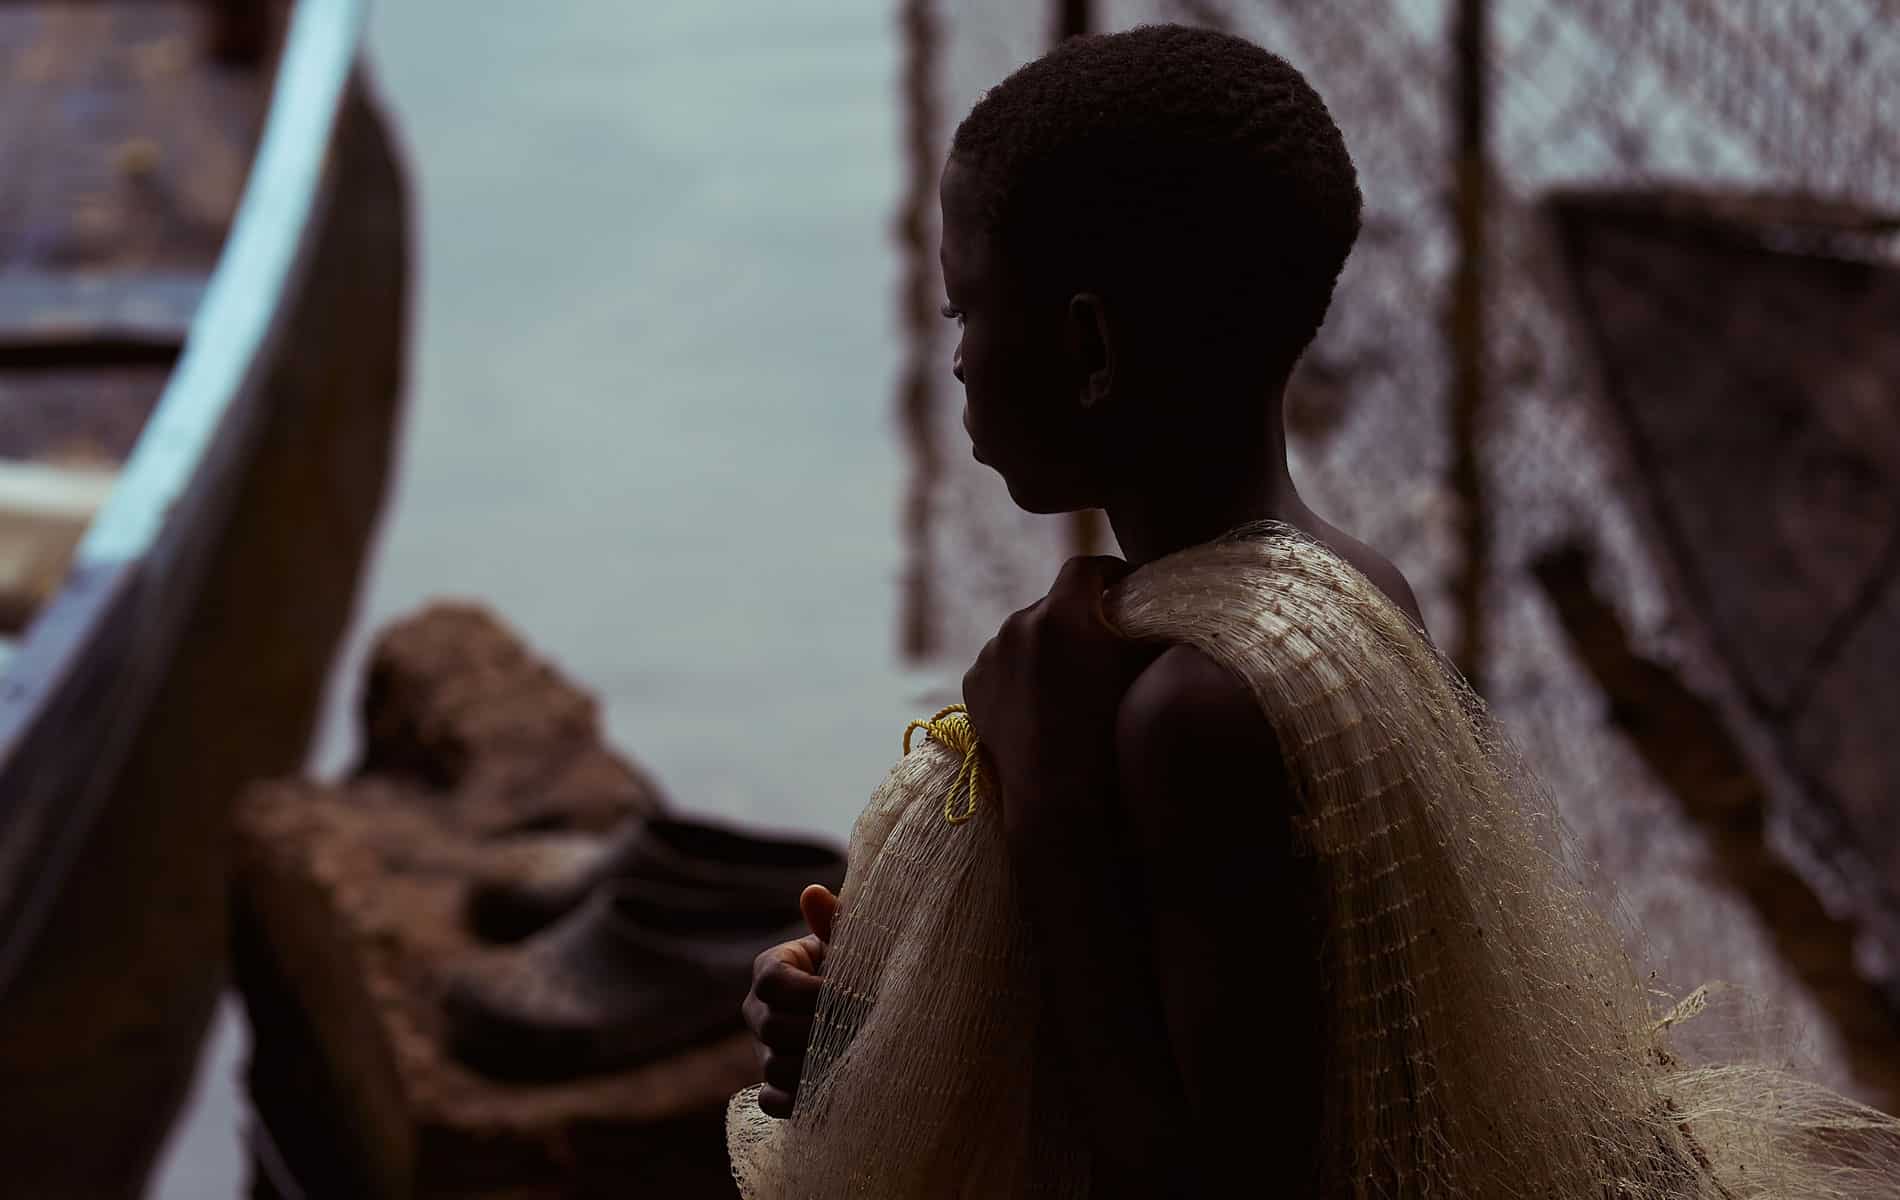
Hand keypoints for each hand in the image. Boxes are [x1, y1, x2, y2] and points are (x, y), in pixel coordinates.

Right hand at [743, 883, 837, 1117]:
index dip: (808, 991)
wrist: (865, 1006)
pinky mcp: (773, 1084)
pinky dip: (799, 1100)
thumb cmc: (857, 966)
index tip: (845, 993)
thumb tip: (812, 893)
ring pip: (774, 1066)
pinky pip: (773, 1101)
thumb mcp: (849, 942)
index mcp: (771, 969)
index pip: (771, 982)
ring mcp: (762, 1050)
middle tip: (858, 1029)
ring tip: (852, 1056)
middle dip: (818, 1030)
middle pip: (771, 1027)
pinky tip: (832, 1088)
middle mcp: (758, 1010)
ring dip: (815, 1065)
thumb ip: (834, 921)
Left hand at [961, 555, 1163, 847]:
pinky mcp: (973, 683)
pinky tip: (1043, 699)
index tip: (1127, 585)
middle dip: (1078, 614)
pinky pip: (1001, 664)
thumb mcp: (1144, 674)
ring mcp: (990, 653)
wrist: (1058, 797)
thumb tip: (1169, 612)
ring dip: (1046, 644)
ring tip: (1070, 677)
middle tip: (1103, 637)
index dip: (1110, 572)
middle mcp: (1019, 622)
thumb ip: (1154, 632)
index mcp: (1062, 611)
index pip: (1087, 568)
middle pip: (1054, 602)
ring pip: (1025, 634)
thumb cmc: (1111, 733)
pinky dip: (1020, 672)